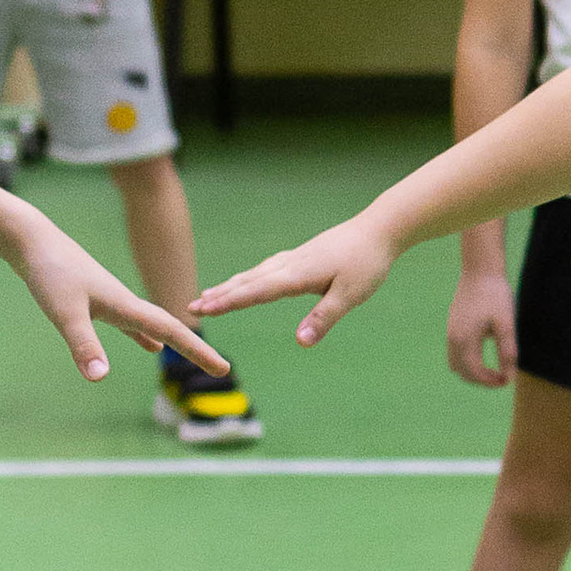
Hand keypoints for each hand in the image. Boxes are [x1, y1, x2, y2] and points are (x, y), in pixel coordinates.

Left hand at [8, 215, 230, 380]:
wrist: (32, 240)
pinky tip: (148, 345)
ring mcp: (111, 300)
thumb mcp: (65, 313)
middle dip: (194, 349)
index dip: (198, 351)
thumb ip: (84, 345)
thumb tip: (101, 378)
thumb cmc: (49, 272)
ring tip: (191, 355)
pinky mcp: (95, 299)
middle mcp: (125, 301)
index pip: (171, 332)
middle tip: (220, 368)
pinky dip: (143, 335)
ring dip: (173, 341)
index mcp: (125, 305)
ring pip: (152, 325)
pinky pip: (130, 323)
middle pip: (169, 329)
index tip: (224, 368)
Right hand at [194, 210, 396, 344]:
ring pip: (254, 274)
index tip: (203, 310)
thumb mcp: (350, 295)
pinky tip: (248, 281)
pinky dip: (249, 278)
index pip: (255, 292)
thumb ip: (324, 317)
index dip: (228, 303)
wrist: (380, 229)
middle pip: (247, 282)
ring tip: (208, 296)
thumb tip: (301, 342)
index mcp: (298, 275)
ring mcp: (294, 258)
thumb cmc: (367, 263)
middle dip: (219, 296)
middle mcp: (290, 265)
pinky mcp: (302, 257)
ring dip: (230, 286)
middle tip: (191, 308)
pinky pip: (266, 269)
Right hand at [447, 266, 517, 387]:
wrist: (480, 269)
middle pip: (461, 372)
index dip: (490, 381)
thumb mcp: (506, 324)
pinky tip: (484, 353)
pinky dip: (468, 360)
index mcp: (464, 340)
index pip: (474, 372)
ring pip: (456, 363)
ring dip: (472, 371)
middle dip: (480, 380)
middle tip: (501, 378)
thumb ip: (507, 351)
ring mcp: (450, 331)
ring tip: (493, 369)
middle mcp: (453, 338)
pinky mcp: (453, 324)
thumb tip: (509, 376)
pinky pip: (456, 352)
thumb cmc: (495, 294)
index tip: (506, 381)